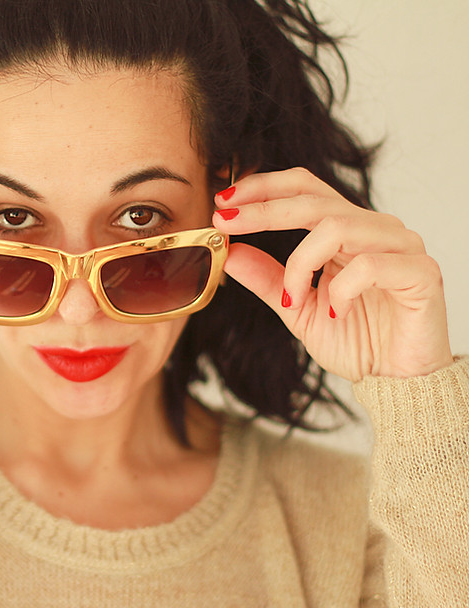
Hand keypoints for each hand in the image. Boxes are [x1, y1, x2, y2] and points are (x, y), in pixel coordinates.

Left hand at [213, 168, 453, 380]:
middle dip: (264, 209)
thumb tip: (230, 253)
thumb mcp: (298, 309)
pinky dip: (340, 291)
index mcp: (346, 231)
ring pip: (338, 227)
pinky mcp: (421, 273)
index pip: (304, 189)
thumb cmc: (357, 340)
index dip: (263, 188)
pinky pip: (370, 266)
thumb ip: (268, 280)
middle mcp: (374, 230)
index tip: (223, 201)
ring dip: (301, 263)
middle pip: (314, 199)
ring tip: (294, 298)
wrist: (398, 381)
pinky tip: (337, 314)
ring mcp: (401, 247)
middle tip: (226, 223)